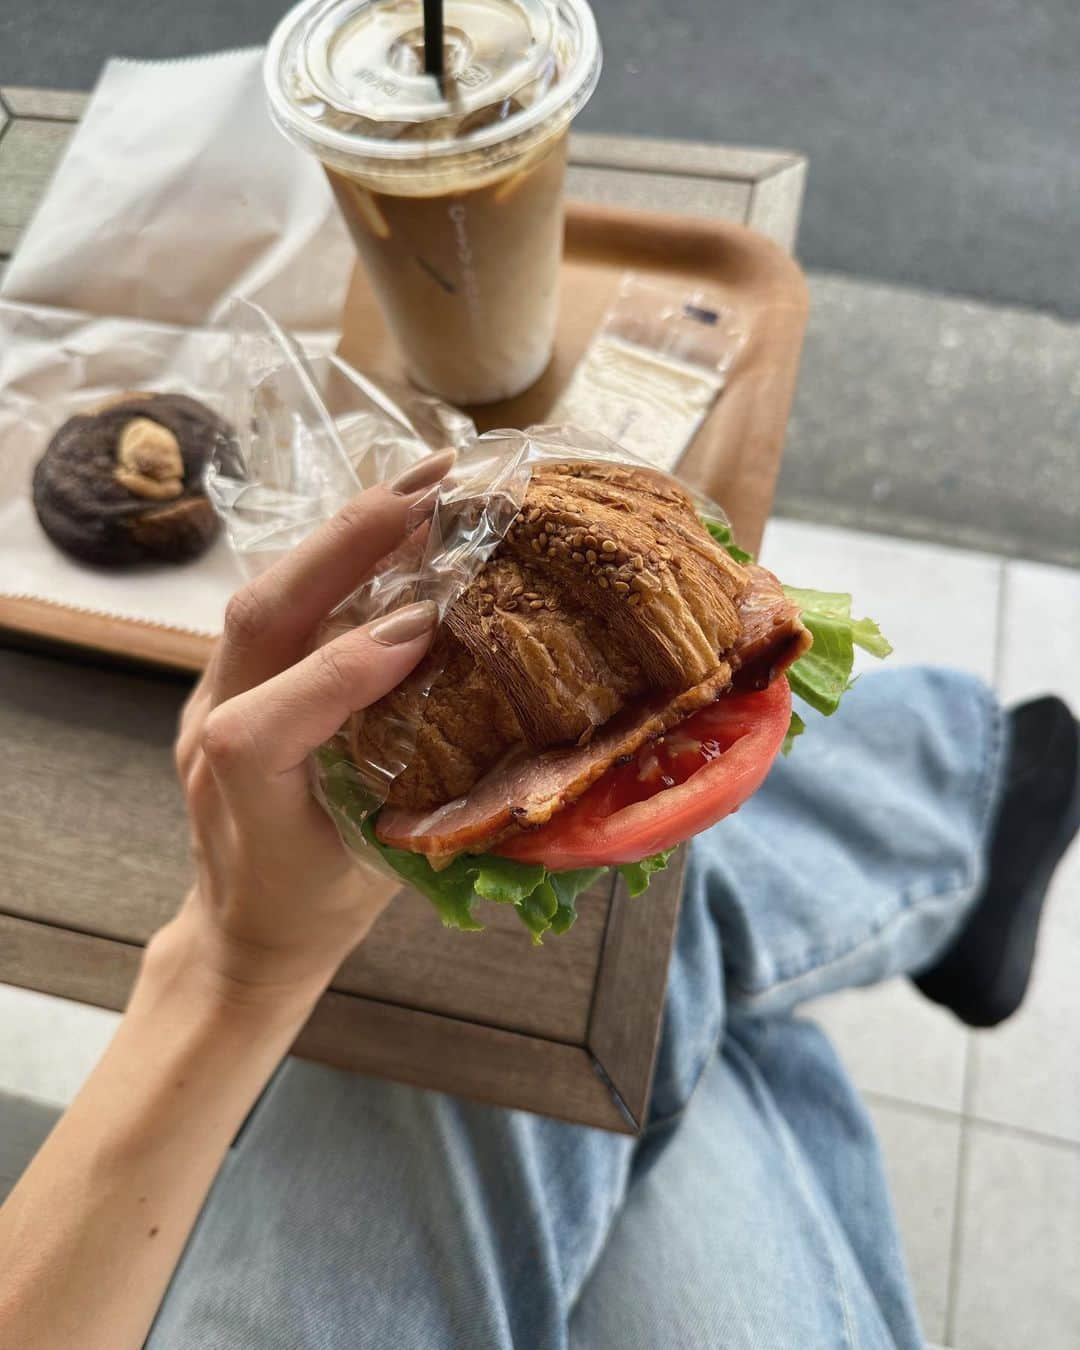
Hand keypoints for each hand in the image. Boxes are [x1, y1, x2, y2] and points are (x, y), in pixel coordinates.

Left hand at [162, 449, 454, 1005]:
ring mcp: (208, 698)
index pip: (261, 726)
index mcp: (243, 806)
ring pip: (263, 597)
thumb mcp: (386, 872)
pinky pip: (278, 604)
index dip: (339, 672)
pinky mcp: (226, 679)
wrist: (242, 930)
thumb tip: (505, 719)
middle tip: (433, 489)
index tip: (422, 625)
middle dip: (345, 544)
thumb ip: (430, 799)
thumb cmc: (319, 909)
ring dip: (344, 536)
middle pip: (256, 620)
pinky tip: (391, 530)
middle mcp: (208, 737)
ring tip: (422, 489)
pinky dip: (336, 560)